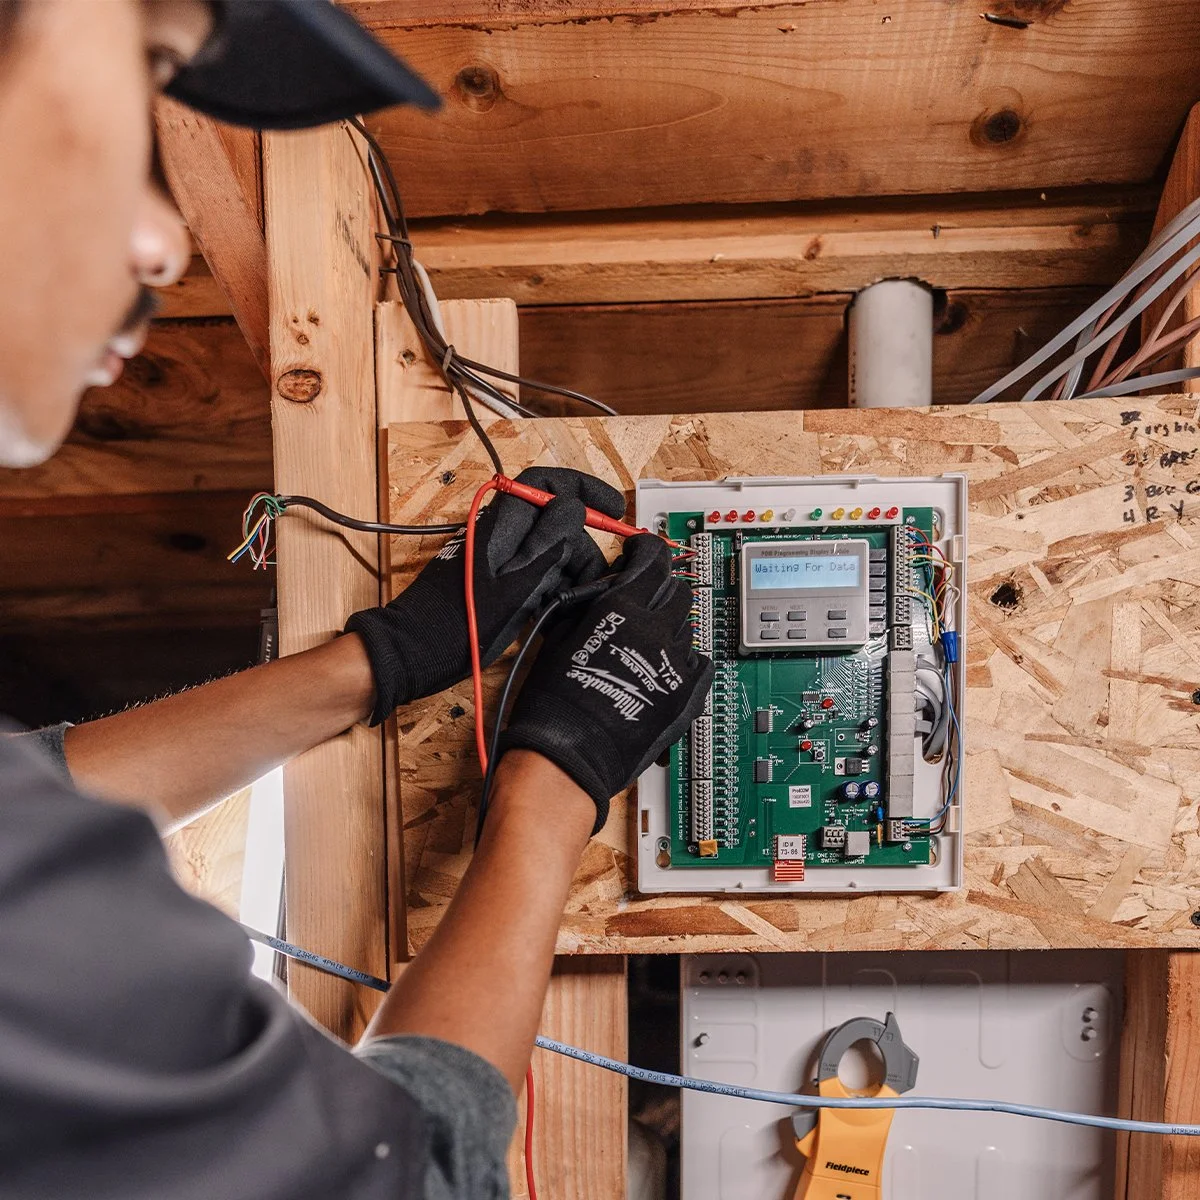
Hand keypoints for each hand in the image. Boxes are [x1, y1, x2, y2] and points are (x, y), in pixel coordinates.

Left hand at [346, 467, 625, 722]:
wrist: (414, 653)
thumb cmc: (458, 624)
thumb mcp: (514, 587)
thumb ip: (548, 546)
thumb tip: (575, 509)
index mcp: (501, 525)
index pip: (546, 484)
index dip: (582, 488)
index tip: (613, 508)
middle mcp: (500, 535)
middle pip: (554, 521)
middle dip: (582, 546)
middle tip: (596, 579)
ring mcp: (498, 558)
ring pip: (549, 551)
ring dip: (571, 572)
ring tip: (576, 601)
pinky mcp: (497, 582)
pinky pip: (536, 574)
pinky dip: (553, 587)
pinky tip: (557, 611)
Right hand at [497, 534, 714, 832]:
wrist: (567, 754)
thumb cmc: (554, 700)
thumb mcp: (559, 634)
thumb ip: (590, 603)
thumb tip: (604, 587)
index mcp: (623, 607)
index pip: (652, 557)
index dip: (646, 550)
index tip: (641, 553)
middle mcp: (656, 630)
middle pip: (677, 591)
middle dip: (660, 591)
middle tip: (643, 602)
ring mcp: (676, 664)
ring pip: (687, 627)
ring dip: (670, 627)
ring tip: (646, 644)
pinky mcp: (686, 695)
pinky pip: (698, 664)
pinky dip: (684, 661)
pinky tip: (664, 669)